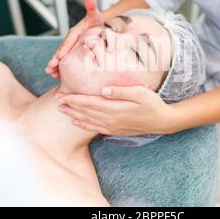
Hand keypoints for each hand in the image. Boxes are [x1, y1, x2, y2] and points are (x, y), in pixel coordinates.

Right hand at [45, 0, 102, 77]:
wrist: (100, 32)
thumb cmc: (98, 25)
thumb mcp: (95, 16)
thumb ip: (91, 7)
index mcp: (75, 32)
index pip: (69, 41)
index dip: (64, 48)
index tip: (60, 56)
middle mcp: (71, 41)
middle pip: (62, 50)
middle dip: (56, 59)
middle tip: (50, 67)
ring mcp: (70, 48)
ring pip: (62, 57)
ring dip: (56, 65)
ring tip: (51, 73)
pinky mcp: (72, 54)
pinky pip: (65, 61)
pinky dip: (60, 68)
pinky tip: (56, 76)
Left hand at [54, 86, 177, 135]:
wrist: (163, 122)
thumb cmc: (153, 103)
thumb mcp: (140, 93)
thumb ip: (121, 91)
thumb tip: (103, 89)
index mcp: (115, 108)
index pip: (90, 103)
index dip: (75, 99)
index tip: (62, 94)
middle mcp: (111, 119)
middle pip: (86, 112)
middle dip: (70, 106)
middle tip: (56, 101)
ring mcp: (113, 126)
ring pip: (88, 121)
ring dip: (74, 115)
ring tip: (62, 111)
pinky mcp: (116, 130)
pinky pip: (96, 128)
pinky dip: (85, 125)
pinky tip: (77, 122)